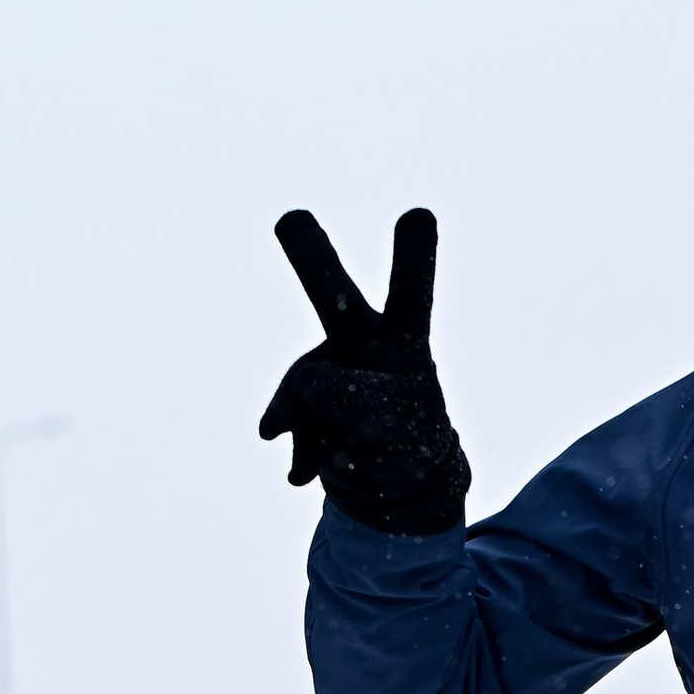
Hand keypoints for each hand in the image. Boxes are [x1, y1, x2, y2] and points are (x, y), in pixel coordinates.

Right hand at [260, 207, 471, 535]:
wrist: (392, 480)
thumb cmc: (404, 439)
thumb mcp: (392, 426)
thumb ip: (337, 403)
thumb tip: (273, 418)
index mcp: (403, 339)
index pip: (410, 295)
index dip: (412, 260)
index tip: (420, 214)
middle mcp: (360, 339)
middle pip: (332, 295)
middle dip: (311, 258)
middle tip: (291, 219)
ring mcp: (325, 369)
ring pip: (302, 387)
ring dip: (318, 427)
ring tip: (350, 452)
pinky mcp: (301, 404)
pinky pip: (290, 424)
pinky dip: (304, 455)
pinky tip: (312, 471)